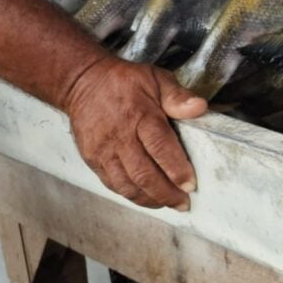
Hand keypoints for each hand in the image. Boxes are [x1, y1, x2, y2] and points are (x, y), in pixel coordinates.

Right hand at [59, 57, 207, 209]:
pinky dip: (131, 195)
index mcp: (139, 115)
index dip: (177, 170)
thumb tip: (199, 107)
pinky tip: (146, 197)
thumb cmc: (124, 82)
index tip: (191, 185)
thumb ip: (178, 96)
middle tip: (183, 203)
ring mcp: (103, 150)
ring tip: (168, 204)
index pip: (160, 148)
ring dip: (149, 199)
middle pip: (143, 173)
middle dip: (166, 193)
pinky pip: (112, 184)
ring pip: (126, 184)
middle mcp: (119, 136)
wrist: (82, 83)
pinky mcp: (92, 159)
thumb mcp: (156, 79)